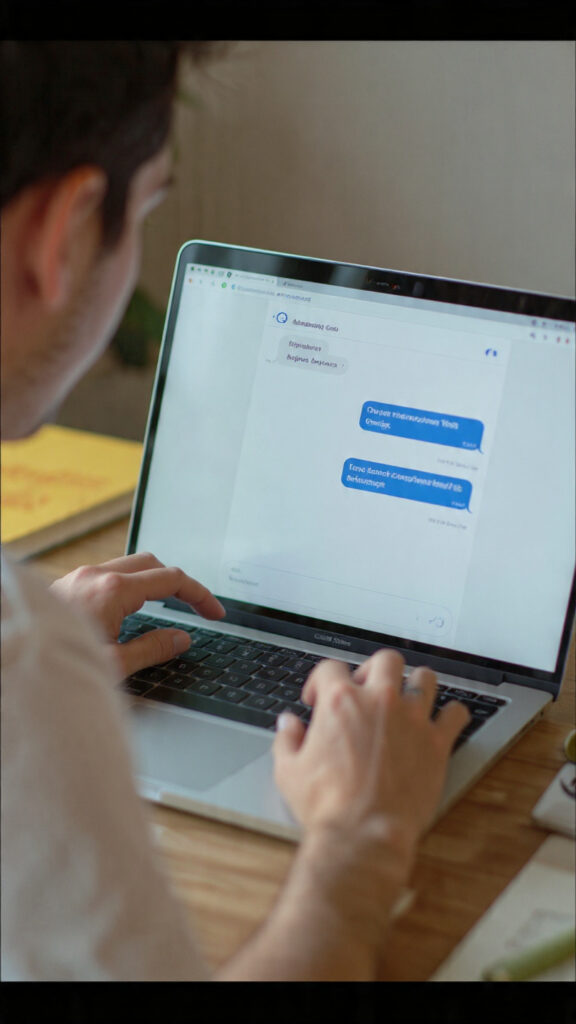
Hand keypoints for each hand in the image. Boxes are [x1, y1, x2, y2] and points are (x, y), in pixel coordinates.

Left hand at [50, 551, 224, 678]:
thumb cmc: (55, 664)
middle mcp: (97, 575)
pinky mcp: (68, 585)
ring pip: (130, 567)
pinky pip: (109, 575)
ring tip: (167, 611)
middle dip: (179, 584)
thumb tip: (181, 639)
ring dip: (153, 584)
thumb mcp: (115, 665)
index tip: (215, 613)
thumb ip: (153, 648)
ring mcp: (80, 577)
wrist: (13, 658)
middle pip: (153, 564)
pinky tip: (131, 613)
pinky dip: (130, 587)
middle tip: (195, 609)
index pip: (172, 580)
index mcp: (114, 590)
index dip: (200, 596)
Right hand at [274, 649, 469, 849]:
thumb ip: (287, 740)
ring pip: (425, 678)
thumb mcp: (289, 771)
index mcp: (340, 702)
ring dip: (416, 683)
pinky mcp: (436, 743)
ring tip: (408, 698)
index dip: (320, 680)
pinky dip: (451, 714)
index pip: (331, 668)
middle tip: (367, 690)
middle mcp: (379, 701)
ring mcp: (411, 719)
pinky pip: (455, 714)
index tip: (318, 697)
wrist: (363, 834)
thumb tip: (288, 724)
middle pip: (385, 660)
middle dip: (374, 670)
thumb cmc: (326, 806)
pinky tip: (443, 721)